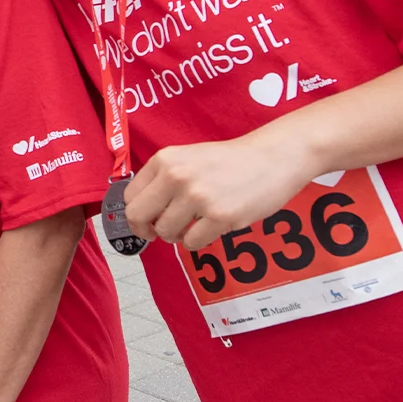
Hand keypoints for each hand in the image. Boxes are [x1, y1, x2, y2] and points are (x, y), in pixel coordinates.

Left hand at [124, 130, 320, 249]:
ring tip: (193, 225)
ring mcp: (198, 197)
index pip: (130, 197)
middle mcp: (176, 176)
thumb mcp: (187, 158)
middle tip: (161, 232)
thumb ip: (162, 180)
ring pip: (166, 232)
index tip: (147, 221)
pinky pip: (192, 243)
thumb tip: (140, 213)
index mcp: (165, 160)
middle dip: (147, 230)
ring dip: (176, 236)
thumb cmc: (229, 162)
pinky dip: (197, 241)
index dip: (137, 214)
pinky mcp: (219, 216)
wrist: (271, 158)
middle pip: (138, 217)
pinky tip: (210, 227)